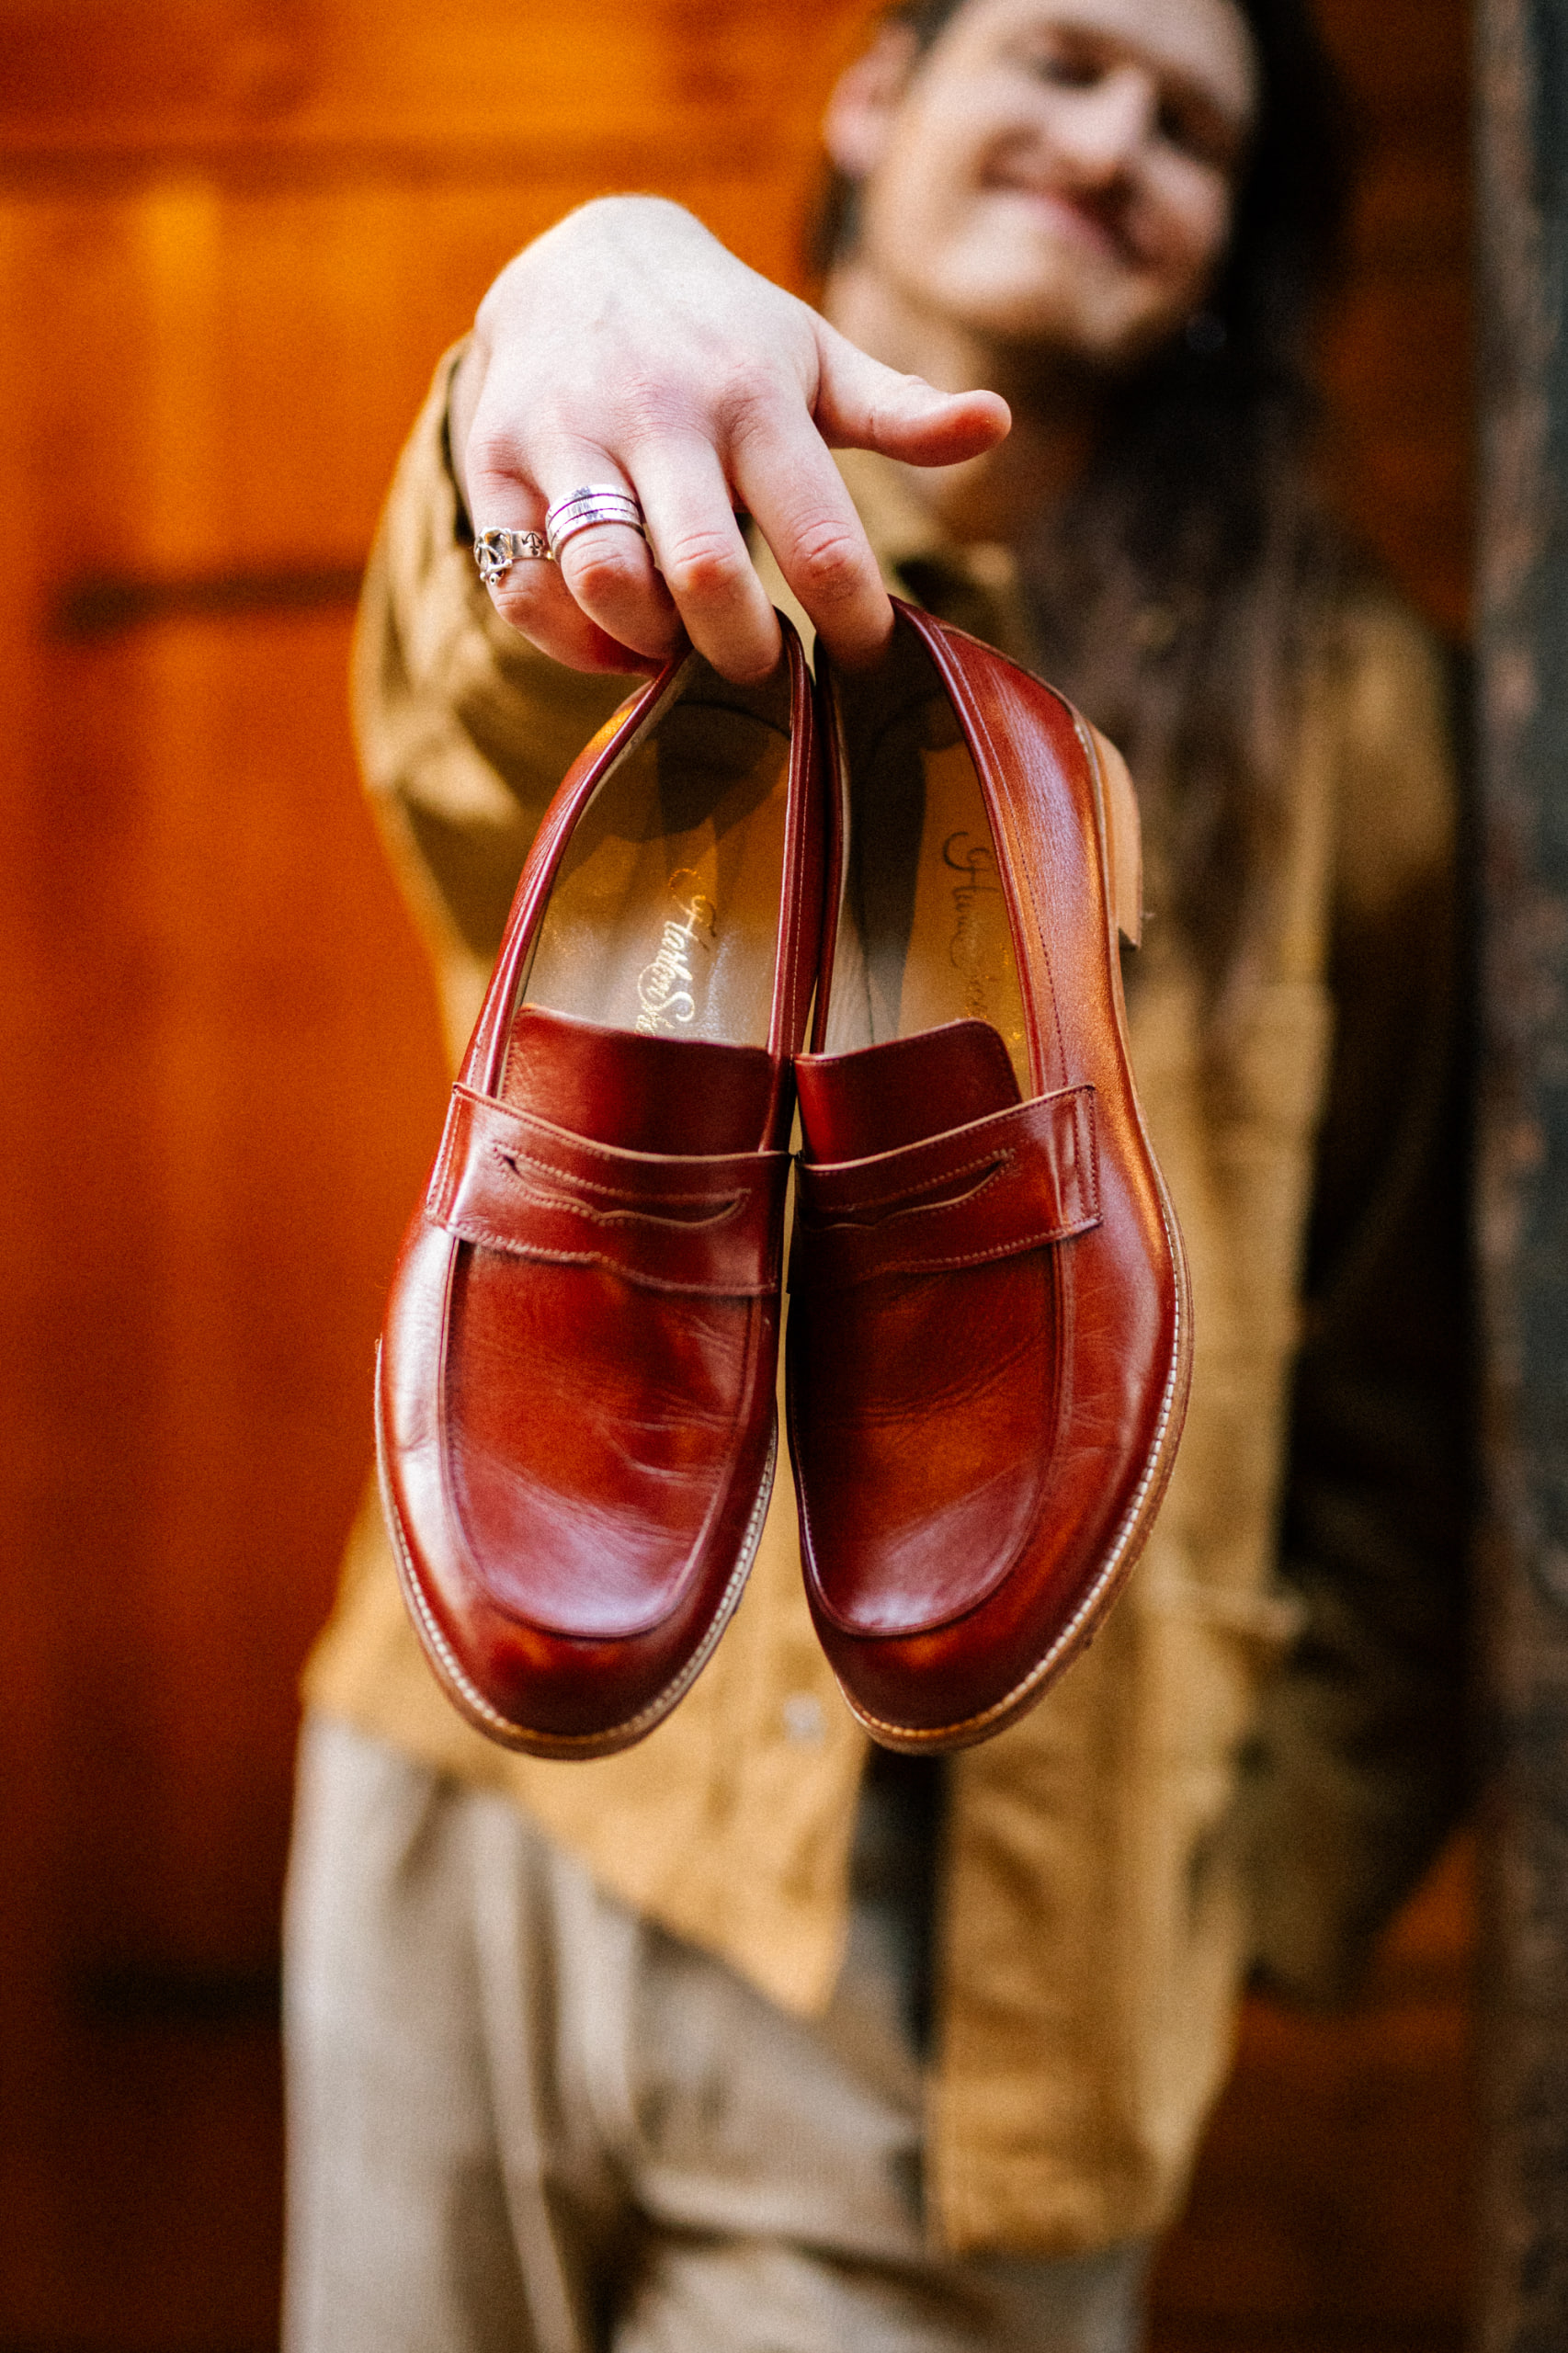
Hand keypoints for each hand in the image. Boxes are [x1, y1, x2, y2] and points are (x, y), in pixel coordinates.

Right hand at [451, 198, 1008, 681]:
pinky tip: (616, 640)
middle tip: (765, 663)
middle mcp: (659, 412)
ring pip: (605, 582)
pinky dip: (573, 641)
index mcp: (755, 395)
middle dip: (743, 650)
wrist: (576, 258)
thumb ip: (899, 408)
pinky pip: (524, 589)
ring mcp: (567, 436)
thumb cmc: (722, 335)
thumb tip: (996, 425)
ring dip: (650, 642)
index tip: (864, 652)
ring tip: (682, 639)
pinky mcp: (495, 464)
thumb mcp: (814, 357)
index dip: (852, 620)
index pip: (822, 539)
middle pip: (705, 576)